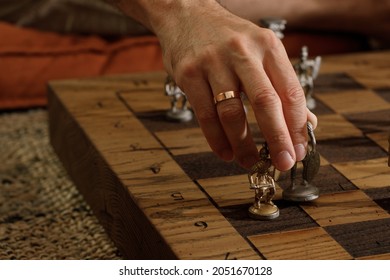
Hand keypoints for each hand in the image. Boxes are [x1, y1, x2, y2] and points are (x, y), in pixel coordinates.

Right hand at [153, 2, 316, 170]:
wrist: (186, 15)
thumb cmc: (227, 38)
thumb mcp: (261, 51)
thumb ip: (282, 85)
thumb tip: (304, 122)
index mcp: (268, 46)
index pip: (290, 91)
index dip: (297, 126)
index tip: (298, 149)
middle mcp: (242, 51)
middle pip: (265, 102)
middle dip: (277, 138)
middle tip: (282, 162)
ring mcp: (213, 62)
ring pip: (232, 113)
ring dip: (243, 144)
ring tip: (249, 161)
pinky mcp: (189, 74)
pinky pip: (205, 115)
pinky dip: (217, 139)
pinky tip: (225, 152)